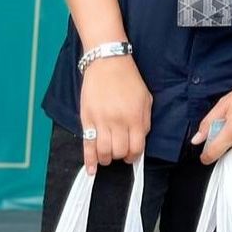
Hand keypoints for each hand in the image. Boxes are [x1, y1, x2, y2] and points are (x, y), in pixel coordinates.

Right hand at [79, 55, 152, 170]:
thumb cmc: (128, 79)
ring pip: (104, 152)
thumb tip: (139, 140)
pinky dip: (89, 160)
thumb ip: (144, 121)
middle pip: (119, 152)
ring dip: (106, 159)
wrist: (107, 62)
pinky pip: (87, 144)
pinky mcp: (86, 119)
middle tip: (119, 153)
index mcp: (135, 117)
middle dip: (120, 156)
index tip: (132, 156)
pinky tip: (91, 170)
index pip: (136, 147)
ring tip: (107, 157)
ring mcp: (101, 121)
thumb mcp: (145, 99)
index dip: (134, 156)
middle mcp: (118, 121)